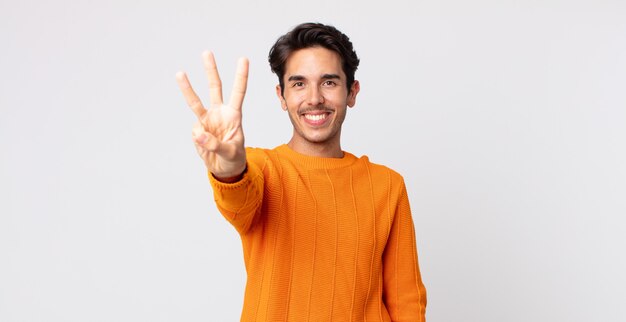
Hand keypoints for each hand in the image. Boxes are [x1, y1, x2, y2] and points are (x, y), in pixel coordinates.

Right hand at [176, 51, 248, 181]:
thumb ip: (216, 145)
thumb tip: (199, 135)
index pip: (238, 92)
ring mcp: (207, 120)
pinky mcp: (198, 130)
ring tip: (179, 73)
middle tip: (207, 52)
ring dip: (187, 87)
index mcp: (234, 115)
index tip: (243, 59)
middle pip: (214, 88)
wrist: (224, 169)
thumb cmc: (234, 158)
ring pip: (196, 101)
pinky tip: (206, 147)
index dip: (241, 76)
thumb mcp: (231, 153)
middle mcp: (219, 113)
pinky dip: (199, 141)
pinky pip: (195, 132)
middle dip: (210, 70)